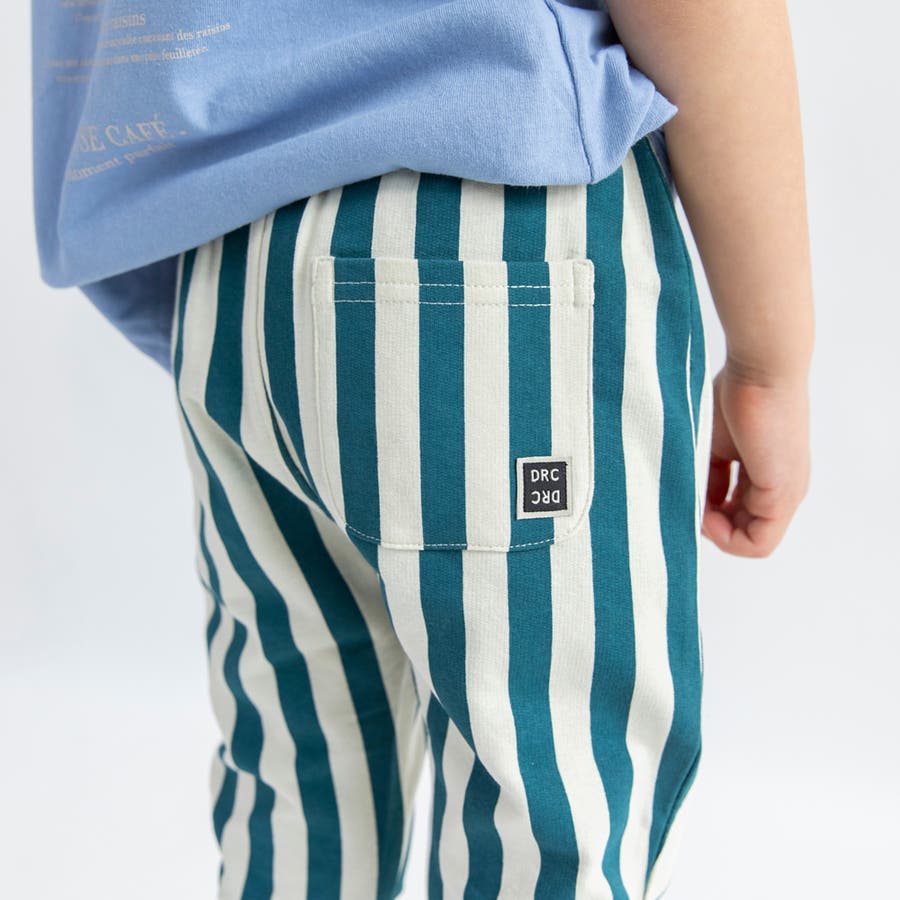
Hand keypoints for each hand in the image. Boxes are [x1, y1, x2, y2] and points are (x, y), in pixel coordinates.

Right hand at [702, 358, 810, 556]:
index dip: (711, 516)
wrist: (761, 367)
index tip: (688, 496)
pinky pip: (758, 541)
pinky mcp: (782, 493)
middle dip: (712, 527)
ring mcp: (787, 493)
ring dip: (718, 533)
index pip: (742, 516)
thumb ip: (708, 475)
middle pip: (747, 532)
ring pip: (755, 541)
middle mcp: (783, 489)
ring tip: (694, 508)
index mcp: (769, 475)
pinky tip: (704, 512)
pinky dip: (727, 537)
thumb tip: (693, 501)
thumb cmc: (735, 393)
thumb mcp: (714, 444)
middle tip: (687, 504)